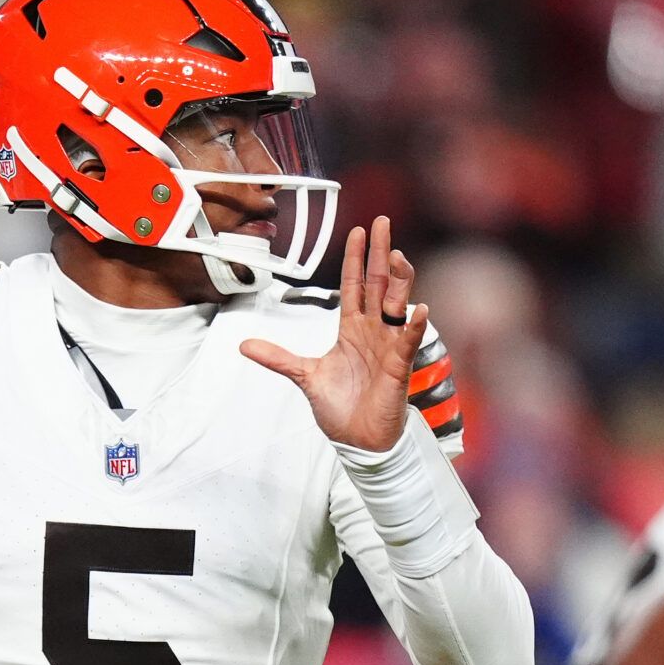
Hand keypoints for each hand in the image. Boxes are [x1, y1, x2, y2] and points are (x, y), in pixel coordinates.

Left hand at [240, 215, 426, 450]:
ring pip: (396, 306)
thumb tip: (244, 345)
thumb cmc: (340, 407)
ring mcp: (388, 347)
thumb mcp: (304, 376)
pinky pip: (408, 342)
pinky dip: (414, 326)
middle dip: (380, 254)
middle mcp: (373, 332)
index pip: (354, 286)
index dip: (355, 259)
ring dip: (398, 282)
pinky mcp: (398, 369)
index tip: (358, 231)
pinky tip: (419, 308)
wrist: (358, 440)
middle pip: (378, 285)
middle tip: (382, 224)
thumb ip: (278, 357)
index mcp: (352, 329)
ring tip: (397, 257)